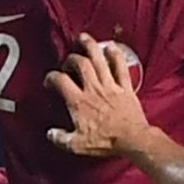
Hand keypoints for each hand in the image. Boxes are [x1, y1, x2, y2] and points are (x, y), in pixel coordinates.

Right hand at [44, 33, 152, 157]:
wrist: (132, 140)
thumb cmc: (106, 142)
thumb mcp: (77, 145)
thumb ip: (61, 138)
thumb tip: (51, 134)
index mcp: (79, 102)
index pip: (61, 81)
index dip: (52, 77)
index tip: (50, 80)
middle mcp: (93, 89)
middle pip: (80, 64)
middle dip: (72, 59)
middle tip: (69, 61)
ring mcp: (110, 86)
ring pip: (99, 60)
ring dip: (90, 46)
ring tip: (84, 38)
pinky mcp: (125, 87)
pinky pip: (121, 67)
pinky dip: (116, 55)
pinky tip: (112, 47)